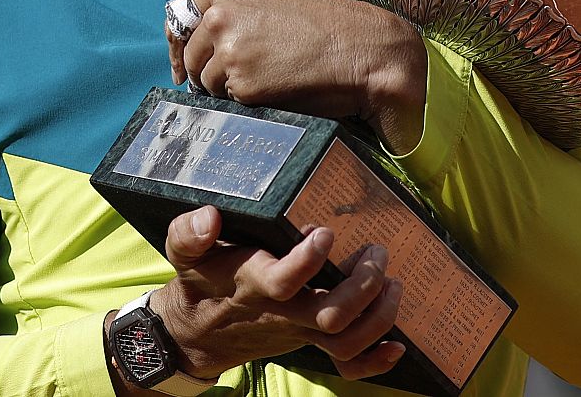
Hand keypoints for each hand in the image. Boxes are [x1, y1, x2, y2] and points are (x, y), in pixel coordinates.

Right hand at [150, 205, 405, 380]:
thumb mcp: (184, 252)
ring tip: (393, 283)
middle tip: (376, 253)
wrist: (199, 331)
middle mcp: (283, 312)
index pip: (283, 281)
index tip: (325, 231)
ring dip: (379, 316)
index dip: (307, 260)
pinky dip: (375, 360)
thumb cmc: (201, 280)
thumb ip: (189, 233)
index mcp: (253, 285)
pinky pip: (346, 363)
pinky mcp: (310, 340)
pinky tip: (397, 346)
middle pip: (329, 314)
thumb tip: (209, 216)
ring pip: (345, 340)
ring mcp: (300, 330)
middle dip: (362, 285)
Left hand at [166, 0, 426, 152]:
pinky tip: (277, 91)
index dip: (180, 46)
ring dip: (229, 90)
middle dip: (207, 72)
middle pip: (191, 56)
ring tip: (271, 79)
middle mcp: (219, 13)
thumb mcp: (268, 3)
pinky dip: (249, 103)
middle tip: (244, 76)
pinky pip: (230, 103)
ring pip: (207, 83)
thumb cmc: (324, 27)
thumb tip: (197, 49)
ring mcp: (228, 49)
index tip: (181, 65)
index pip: (179, 18)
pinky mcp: (242, 84)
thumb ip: (231, 15)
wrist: (364, 48)